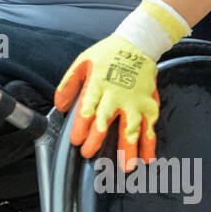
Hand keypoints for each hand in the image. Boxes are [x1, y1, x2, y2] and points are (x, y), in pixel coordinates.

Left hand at [54, 34, 159, 171]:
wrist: (138, 44)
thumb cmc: (108, 54)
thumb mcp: (82, 62)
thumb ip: (68, 84)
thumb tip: (60, 106)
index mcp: (98, 84)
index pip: (87, 110)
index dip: (81, 128)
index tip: (76, 141)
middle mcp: (117, 95)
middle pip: (106, 121)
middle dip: (96, 141)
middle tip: (89, 154)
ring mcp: (135, 101)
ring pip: (132, 128)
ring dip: (129, 149)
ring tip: (127, 167)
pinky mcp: (149, 104)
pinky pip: (150, 127)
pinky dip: (150, 144)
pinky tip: (147, 159)